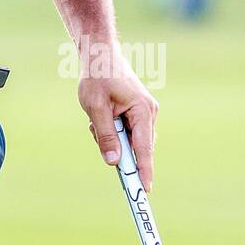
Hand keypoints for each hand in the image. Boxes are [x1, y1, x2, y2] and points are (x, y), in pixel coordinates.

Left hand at [77, 42, 158, 190]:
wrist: (100, 54)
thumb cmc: (97, 77)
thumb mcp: (95, 108)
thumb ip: (105, 135)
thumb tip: (114, 162)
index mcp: (143, 110)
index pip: (144, 149)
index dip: (144, 171)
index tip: (144, 190)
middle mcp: (149, 112)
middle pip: (138, 146)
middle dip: (117, 147)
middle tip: (97, 133)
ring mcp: (145, 112)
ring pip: (130, 140)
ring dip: (111, 136)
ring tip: (95, 120)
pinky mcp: (138, 111)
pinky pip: (127, 131)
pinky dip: (112, 130)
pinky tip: (99, 117)